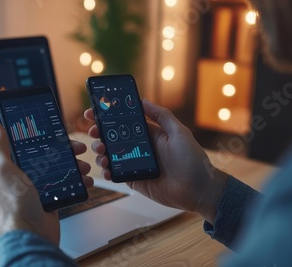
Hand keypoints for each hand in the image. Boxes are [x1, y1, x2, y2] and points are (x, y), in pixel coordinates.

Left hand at [0, 118, 93, 243]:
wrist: (30, 237)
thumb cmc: (12, 206)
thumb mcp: (2, 169)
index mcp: (7, 170)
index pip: (25, 146)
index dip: (41, 137)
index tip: (55, 132)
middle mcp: (20, 180)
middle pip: (45, 158)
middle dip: (64, 152)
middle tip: (77, 148)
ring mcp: (35, 192)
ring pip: (58, 172)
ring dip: (74, 167)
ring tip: (84, 167)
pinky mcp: (49, 204)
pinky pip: (65, 189)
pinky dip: (77, 184)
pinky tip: (85, 181)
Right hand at [84, 99, 227, 223]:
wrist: (198, 190)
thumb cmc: (193, 159)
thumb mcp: (179, 132)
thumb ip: (161, 115)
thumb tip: (142, 100)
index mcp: (150, 134)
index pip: (125, 122)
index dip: (109, 117)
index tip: (95, 112)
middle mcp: (140, 148)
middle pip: (113, 138)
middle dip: (100, 133)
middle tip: (93, 131)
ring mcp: (136, 164)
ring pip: (111, 155)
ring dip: (101, 151)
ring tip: (101, 151)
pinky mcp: (134, 180)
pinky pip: (117, 173)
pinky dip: (108, 170)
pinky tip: (106, 168)